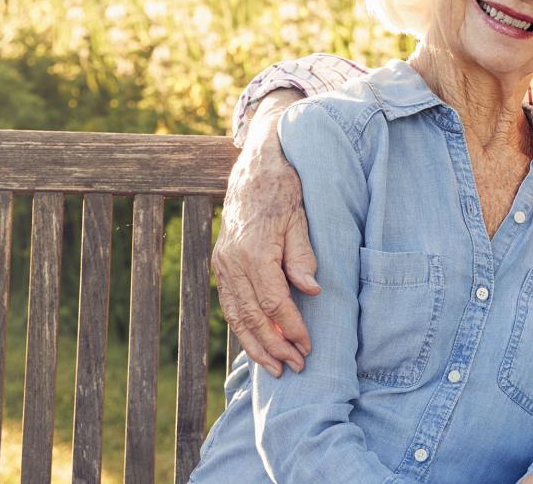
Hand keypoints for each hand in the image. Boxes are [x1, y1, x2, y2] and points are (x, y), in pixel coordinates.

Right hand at [213, 89, 316, 375]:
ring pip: (235, 314)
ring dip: (254, 344)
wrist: (257, 163)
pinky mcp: (221, 261)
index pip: (273, 302)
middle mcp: (232, 260)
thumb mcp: (300, 217)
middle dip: (273, 346)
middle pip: (251, 316)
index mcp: (253, 251)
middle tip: (293, 369)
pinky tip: (256, 343)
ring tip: (273, 368)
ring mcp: (223, 262)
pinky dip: (242, 327)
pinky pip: (229, 303)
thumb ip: (302, 255)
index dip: (291, 328)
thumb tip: (311, 291)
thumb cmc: (285, 188)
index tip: (308, 348)